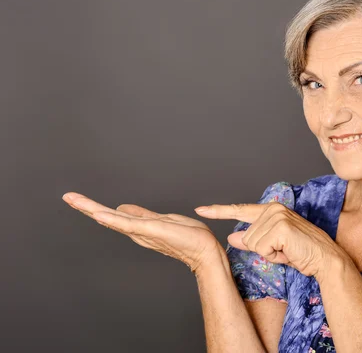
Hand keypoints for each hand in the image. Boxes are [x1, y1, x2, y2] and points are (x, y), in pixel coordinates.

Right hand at [62, 192, 223, 273]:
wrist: (205, 251)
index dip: (95, 208)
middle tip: (68, 197)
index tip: (77, 199)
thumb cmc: (189, 238)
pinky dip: (113, 219)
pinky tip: (99, 214)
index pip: (113, 216)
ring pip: (113, 219)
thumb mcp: (163, 220)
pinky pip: (129, 224)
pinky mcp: (151, 231)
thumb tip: (123, 208)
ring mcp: (143, 232)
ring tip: (74, 200)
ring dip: (93, 209)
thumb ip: (142, 215)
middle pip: (107, 218)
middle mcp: (137, 232)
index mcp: (140, 227)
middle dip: (87, 207)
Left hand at [194, 201, 345, 278]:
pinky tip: (288, 252)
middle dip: (262, 249)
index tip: (200, 209)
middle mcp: (273, 209)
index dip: (218, 211)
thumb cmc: (301, 253)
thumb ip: (252, 240)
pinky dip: (274, 256)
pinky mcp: (280, 227)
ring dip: (269, 253)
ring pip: (253, 244)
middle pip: (246, 236)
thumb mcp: (272, 246)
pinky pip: (262, 249)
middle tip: (283, 249)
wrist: (325, 259)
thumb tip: (231, 237)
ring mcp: (276, 216)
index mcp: (271, 210)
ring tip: (287, 250)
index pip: (240, 210)